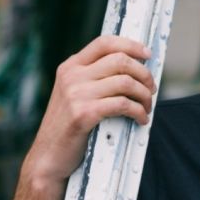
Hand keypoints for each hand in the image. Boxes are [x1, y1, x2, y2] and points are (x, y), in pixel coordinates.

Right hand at [24, 35, 155, 186]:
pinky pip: (123, 105)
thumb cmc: (68, 127)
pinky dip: (139, 112)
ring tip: (147, 107)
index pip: (105, 43)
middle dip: (144, 74)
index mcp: (71, 67)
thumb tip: (133, 70)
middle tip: (152, 89)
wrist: (48, 157)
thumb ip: (94, 78)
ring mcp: (76, 94)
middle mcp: (72, 76)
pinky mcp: (83, 114)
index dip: (131, 45)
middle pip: (120, 60)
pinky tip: (141, 120)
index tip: (148, 55)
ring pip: (126, 82)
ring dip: (145, 96)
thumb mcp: (74, 94)